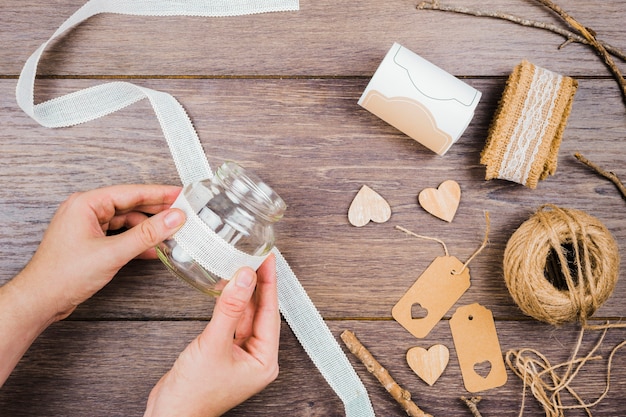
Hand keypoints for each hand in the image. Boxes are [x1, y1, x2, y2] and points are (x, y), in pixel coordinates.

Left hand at [18, 184, 185, 320]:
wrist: (41, 300)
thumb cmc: (63, 275)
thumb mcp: (112, 253)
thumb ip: (146, 234)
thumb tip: (173, 219)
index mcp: (86, 204)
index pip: (131, 192)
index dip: (159, 194)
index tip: (181, 195)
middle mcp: (86, 211)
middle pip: (130, 206)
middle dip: (156, 212)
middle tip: (182, 214)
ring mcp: (88, 226)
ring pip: (127, 222)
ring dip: (148, 229)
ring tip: (171, 234)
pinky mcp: (91, 242)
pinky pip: (120, 235)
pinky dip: (137, 241)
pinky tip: (153, 249)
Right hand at [144, 255, 280, 416]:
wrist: (169, 415)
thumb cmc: (193, 392)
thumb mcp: (214, 344)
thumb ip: (230, 309)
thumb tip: (244, 278)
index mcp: (265, 360)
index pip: (270, 313)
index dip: (269, 283)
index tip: (269, 259)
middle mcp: (257, 357)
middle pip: (260, 312)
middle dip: (258, 285)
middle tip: (256, 257)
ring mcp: (240, 355)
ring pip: (246, 316)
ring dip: (243, 293)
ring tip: (243, 265)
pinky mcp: (225, 352)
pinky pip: (232, 322)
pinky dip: (230, 305)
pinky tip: (227, 288)